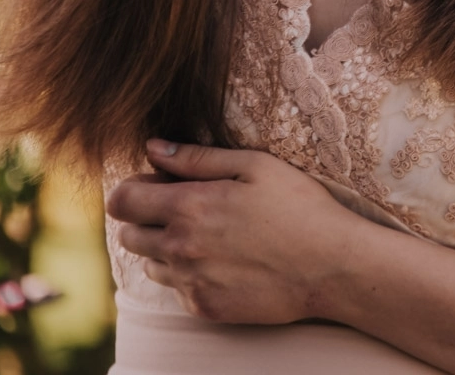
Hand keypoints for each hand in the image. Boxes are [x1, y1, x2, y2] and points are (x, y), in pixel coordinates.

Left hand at [106, 142, 361, 324]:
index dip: (131, 190)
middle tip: (184, 210)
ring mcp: (191, 282)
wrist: (332, 266)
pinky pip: (176, 290)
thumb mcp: (254, 166)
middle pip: (128, 235)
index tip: (155, 187)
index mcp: (189, 206)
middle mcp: (181, 247)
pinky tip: (222, 262)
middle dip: (145, 220)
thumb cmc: (299, 207)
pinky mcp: (205, 308)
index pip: (121, 201)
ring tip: (206, 237)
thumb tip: (152, 147)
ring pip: (150, 265)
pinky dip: (188, 276)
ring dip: (165, 249)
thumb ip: (196, 158)